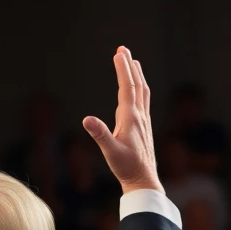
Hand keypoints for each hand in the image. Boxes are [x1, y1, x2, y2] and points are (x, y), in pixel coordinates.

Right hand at [83, 47, 161, 193]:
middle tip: (123, 50)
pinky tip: (136, 90)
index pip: (127, 88)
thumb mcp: (110, 151)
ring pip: (142, 92)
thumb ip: (100, 134)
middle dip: (130, 66)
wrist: (143, 179)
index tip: (119, 53)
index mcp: (131, 118)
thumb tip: (87, 119)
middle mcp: (140, 116)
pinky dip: (139, 89)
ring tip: (133, 62)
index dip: (123, 70)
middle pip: (137, 85)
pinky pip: (143, 101)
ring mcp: (143, 121)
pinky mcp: (143, 127)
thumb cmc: (126, 167)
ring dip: (137, 75)